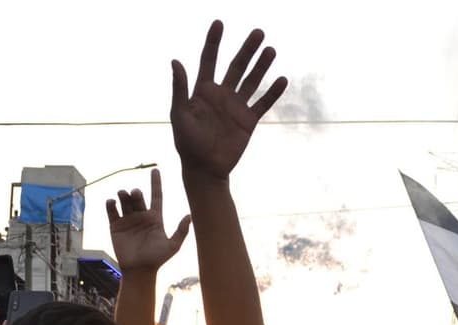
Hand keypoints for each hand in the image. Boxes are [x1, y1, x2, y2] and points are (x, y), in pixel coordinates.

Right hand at [106, 170, 190, 275]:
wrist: (139, 270)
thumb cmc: (157, 259)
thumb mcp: (172, 246)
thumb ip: (181, 231)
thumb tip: (190, 216)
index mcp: (155, 218)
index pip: (156, 196)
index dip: (156, 183)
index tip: (156, 170)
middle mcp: (141, 216)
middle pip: (138, 197)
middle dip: (135, 192)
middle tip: (134, 194)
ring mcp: (128, 220)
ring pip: (124, 201)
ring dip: (123, 194)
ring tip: (123, 195)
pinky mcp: (115, 226)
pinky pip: (111, 210)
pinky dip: (110, 203)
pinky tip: (112, 202)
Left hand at [170, 20, 287, 179]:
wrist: (204, 169)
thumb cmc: (186, 143)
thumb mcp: (179, 114)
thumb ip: (179, 88)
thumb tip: (175, 61)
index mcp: (202, 90)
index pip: (209, 59)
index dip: (214, 41)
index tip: (219, 23)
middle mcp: (221, 94)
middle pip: (236, 66)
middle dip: (247, 49)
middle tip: (258, 32)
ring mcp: (236, 107)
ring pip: (252, 81)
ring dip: (262, 66)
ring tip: (271, 50)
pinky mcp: (248, 121)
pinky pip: (263, 104)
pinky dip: (272, 93)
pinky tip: (282, 79)